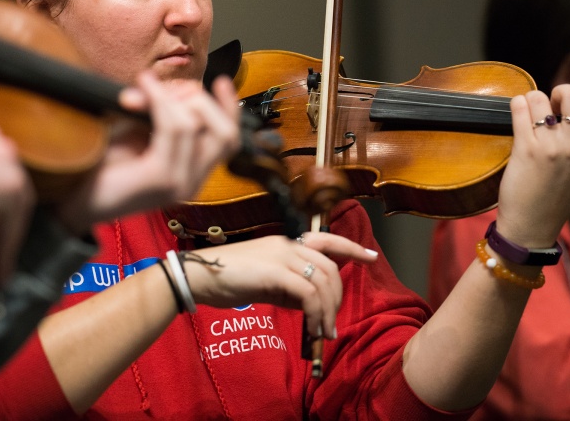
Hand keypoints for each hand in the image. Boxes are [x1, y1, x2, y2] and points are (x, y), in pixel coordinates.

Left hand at [57, 72, 240, 231]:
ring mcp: (180, 183)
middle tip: (161, 89)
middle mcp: (193, 182)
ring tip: (140, 88)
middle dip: (196, 98)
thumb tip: (170, 87)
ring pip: (194, 123)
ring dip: (166, 97)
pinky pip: (174, 127)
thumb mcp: (139, 132)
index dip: (230, 107)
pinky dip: (157, 102)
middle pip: (223, 130)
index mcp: (192, 173)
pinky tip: (136, 96)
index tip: (219, 81)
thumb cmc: (102, 166)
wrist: (74, 198)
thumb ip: (160, 111)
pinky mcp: (161, 179)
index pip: (229, 141)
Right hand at [183, 232, 377, 339]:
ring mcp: (281, 256)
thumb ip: (289, 289)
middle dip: (337, 298)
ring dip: (328, 310)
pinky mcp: (274, 272)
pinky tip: (312, 327)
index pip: (327, 238)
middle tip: (330, 324)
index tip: (370, 257)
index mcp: (285, 243)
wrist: (199, 276)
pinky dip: (316, 313)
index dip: (352, 247)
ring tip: (323, 332)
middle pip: (329, 267)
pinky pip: (308, 293)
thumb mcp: (265, 283)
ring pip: (323, 280)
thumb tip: (311, 305)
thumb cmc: (227, 280)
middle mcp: (287, 245)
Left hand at [495, 85, 569, 246]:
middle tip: (551, 103)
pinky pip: (519, 110)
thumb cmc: (556, 203)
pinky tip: (516, 112)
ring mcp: (550, 147)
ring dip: (532, 99)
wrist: (531, 225)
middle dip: (560, 91)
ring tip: (529, 113)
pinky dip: (516, 105)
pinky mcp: (525, 149)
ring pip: (540, 99)